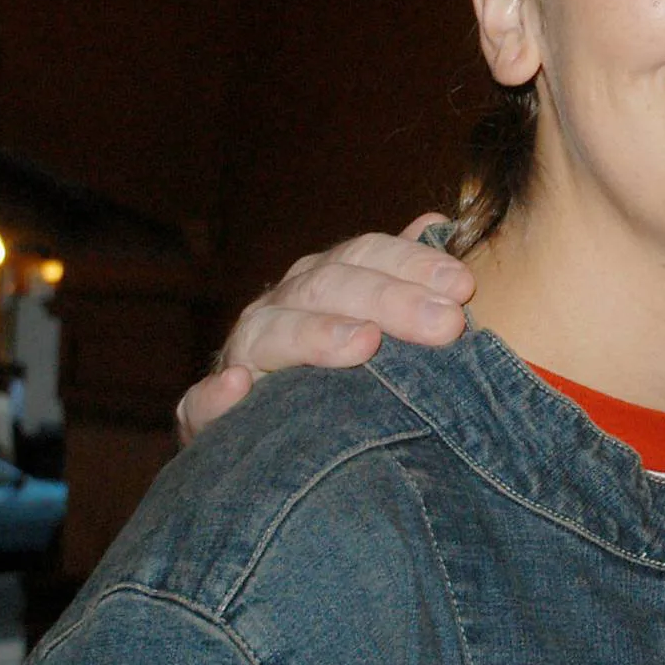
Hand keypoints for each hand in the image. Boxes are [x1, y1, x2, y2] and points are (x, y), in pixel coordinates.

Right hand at [174, 213, 474, 443]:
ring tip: (364, 343)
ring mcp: (242, 357)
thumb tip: (438, 223)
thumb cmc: (341, 369)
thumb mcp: (375, 317)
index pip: (365, 255)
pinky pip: (200, 404)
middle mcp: (280, 309)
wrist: (271, 440)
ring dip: (317, 335)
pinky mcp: (209, 413)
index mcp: (322, 282)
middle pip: (330, 287)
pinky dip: (215, 396)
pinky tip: (240, 387)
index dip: (413, 263)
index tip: (463, 285)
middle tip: (446, 326)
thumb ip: (402, 273)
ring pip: (273, 334)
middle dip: (391, 301)